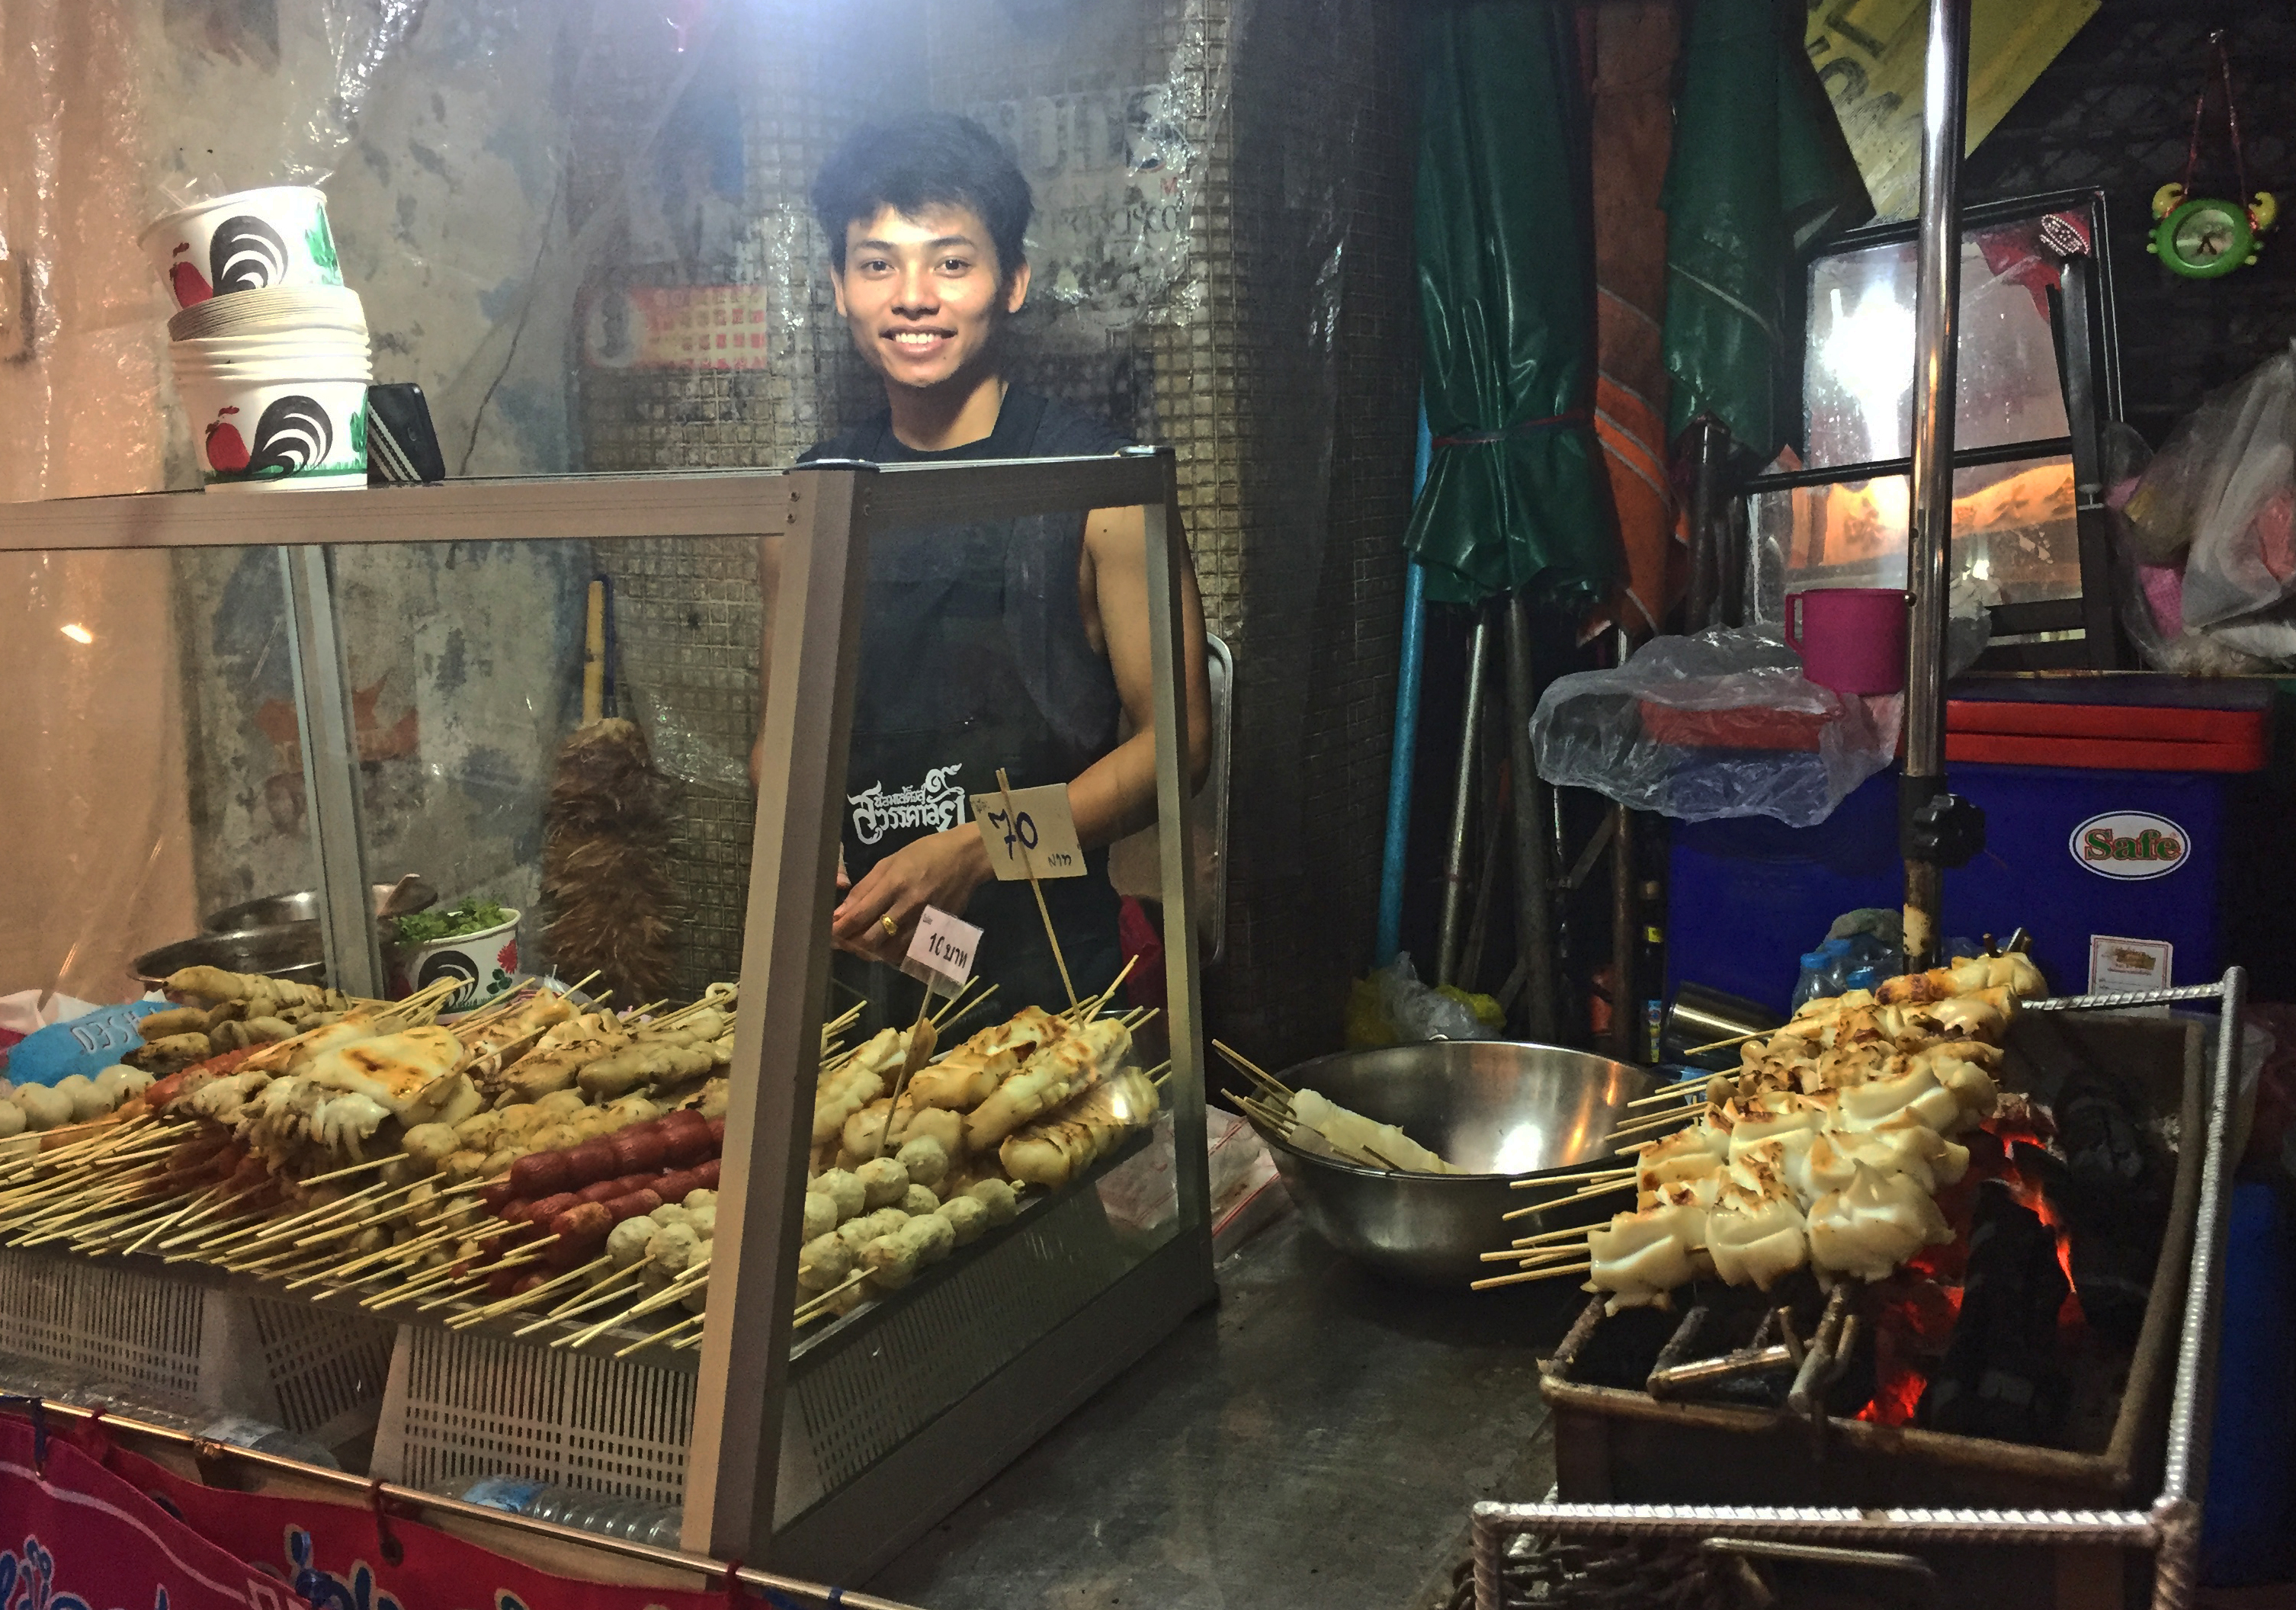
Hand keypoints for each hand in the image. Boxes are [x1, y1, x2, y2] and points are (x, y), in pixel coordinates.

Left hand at [831, 828, 991, 962]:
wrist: (967, 858)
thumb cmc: (925, 853)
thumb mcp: (889, 862)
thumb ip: (864, 889)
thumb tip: (841, 913)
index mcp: (895, 883)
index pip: (859, 915)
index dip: (839, 928)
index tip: (828, 932)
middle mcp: (909, 906)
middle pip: (872, 939)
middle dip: (851, 943)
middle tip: (842, 941)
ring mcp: (925, 921)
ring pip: (889, 951)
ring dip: (871, 951)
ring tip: (862, 943)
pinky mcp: (938, 931)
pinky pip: (909, 953)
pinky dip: (893, 954)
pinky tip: (886, 946)